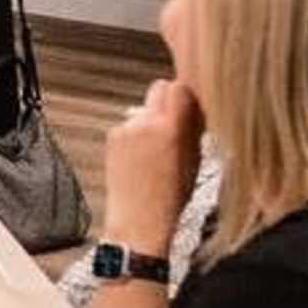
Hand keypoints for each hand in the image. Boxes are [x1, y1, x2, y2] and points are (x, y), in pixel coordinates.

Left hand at [101, 78, 201, 253]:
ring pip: (144, 108)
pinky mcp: (111, 137)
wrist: (138, 221)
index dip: (186, 95)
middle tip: (175, 121)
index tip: (191, 106)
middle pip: (158, 88)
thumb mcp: (196, 160)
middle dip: (168, 100)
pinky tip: (141, 158)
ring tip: (157, 150)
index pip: (178, 86)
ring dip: (151, 120)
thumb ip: (193, 128)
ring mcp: (125, 129)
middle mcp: (145, 124)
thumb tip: (195, 106)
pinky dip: (136, 134)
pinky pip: (130, 125)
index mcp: (170, 129)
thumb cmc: (171, 198)